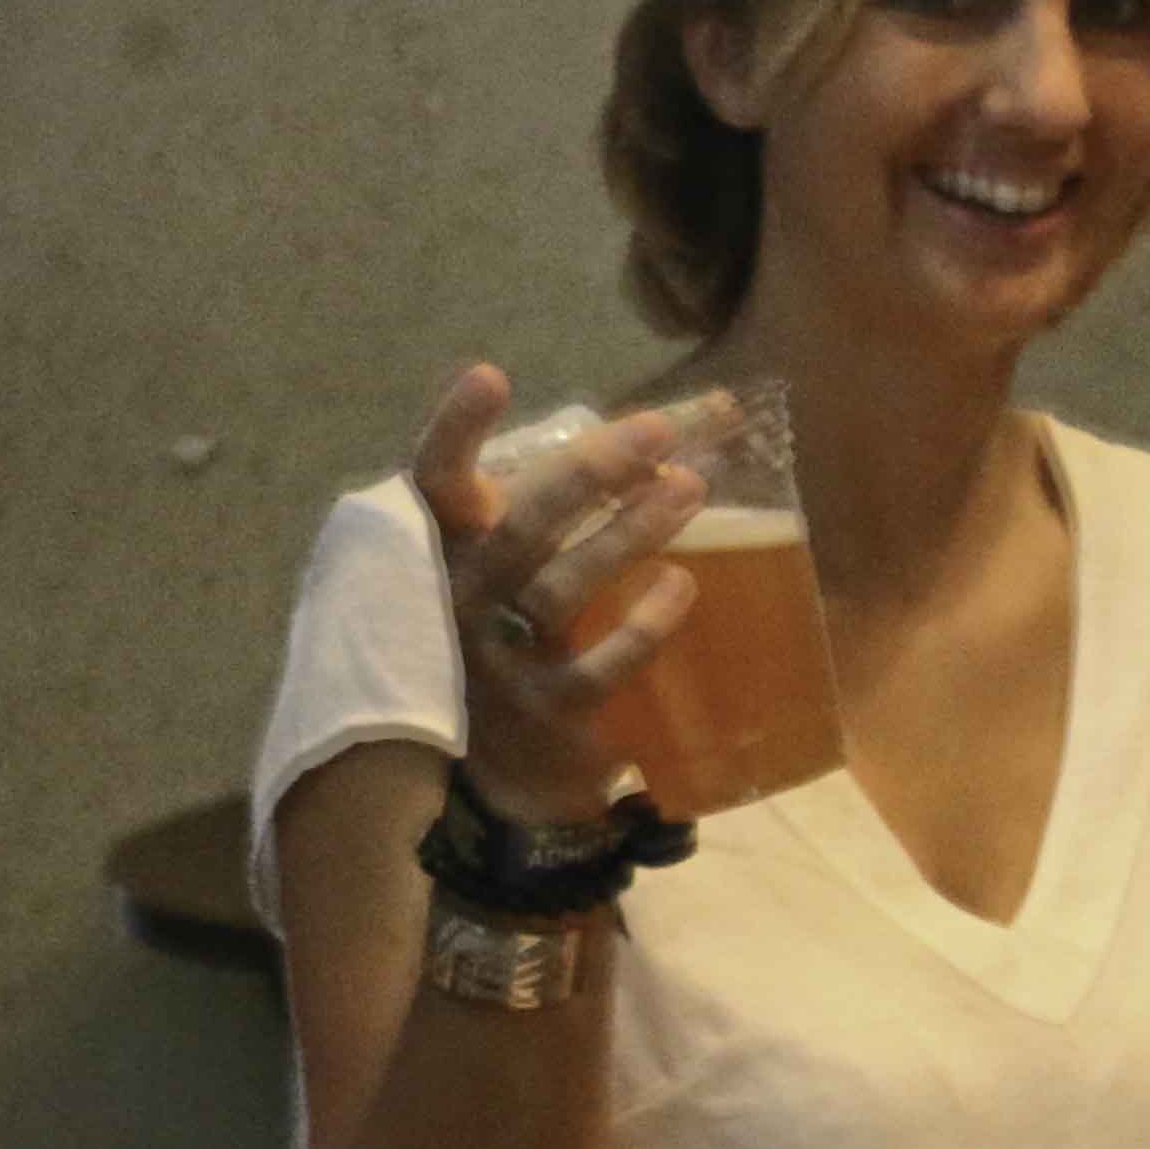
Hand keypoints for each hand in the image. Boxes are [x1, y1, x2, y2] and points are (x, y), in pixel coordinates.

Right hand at [405, 366, 732, 827]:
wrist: (497, 773)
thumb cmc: (517, 628)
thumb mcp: (523, 554)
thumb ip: (591, 483)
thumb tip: (715, 409)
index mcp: (446, 548)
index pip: (434, 481)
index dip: (454, 429)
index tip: (490, 375)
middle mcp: (463, 598)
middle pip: (522, 525)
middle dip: (589, 472)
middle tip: (657, 431)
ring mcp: (502, 659)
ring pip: (564, 587)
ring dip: (629, 533)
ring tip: (690, 487)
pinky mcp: (549, 713)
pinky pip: (603, 666)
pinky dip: (645, 624)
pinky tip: (682, 585)